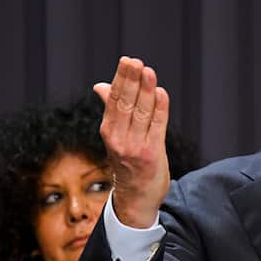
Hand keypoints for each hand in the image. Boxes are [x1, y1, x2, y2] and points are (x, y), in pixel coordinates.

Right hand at [93, 56, 171, 228]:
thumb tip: (100, 85)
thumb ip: (112, 110)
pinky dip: (160, 109)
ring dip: (146, 91)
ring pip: (141, 113)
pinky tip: (161, 93)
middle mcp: (119, 139)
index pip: (113, 100)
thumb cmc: (127, 163)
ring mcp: (135, 148)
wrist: (136, 199)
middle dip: (131, 81)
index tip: (127, 61)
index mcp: (109, 132)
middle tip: (136, 61)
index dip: (120, 79)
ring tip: (149, 72)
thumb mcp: (115, 136)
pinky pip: (157, 127)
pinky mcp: (152, 155)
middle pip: (125, 104)